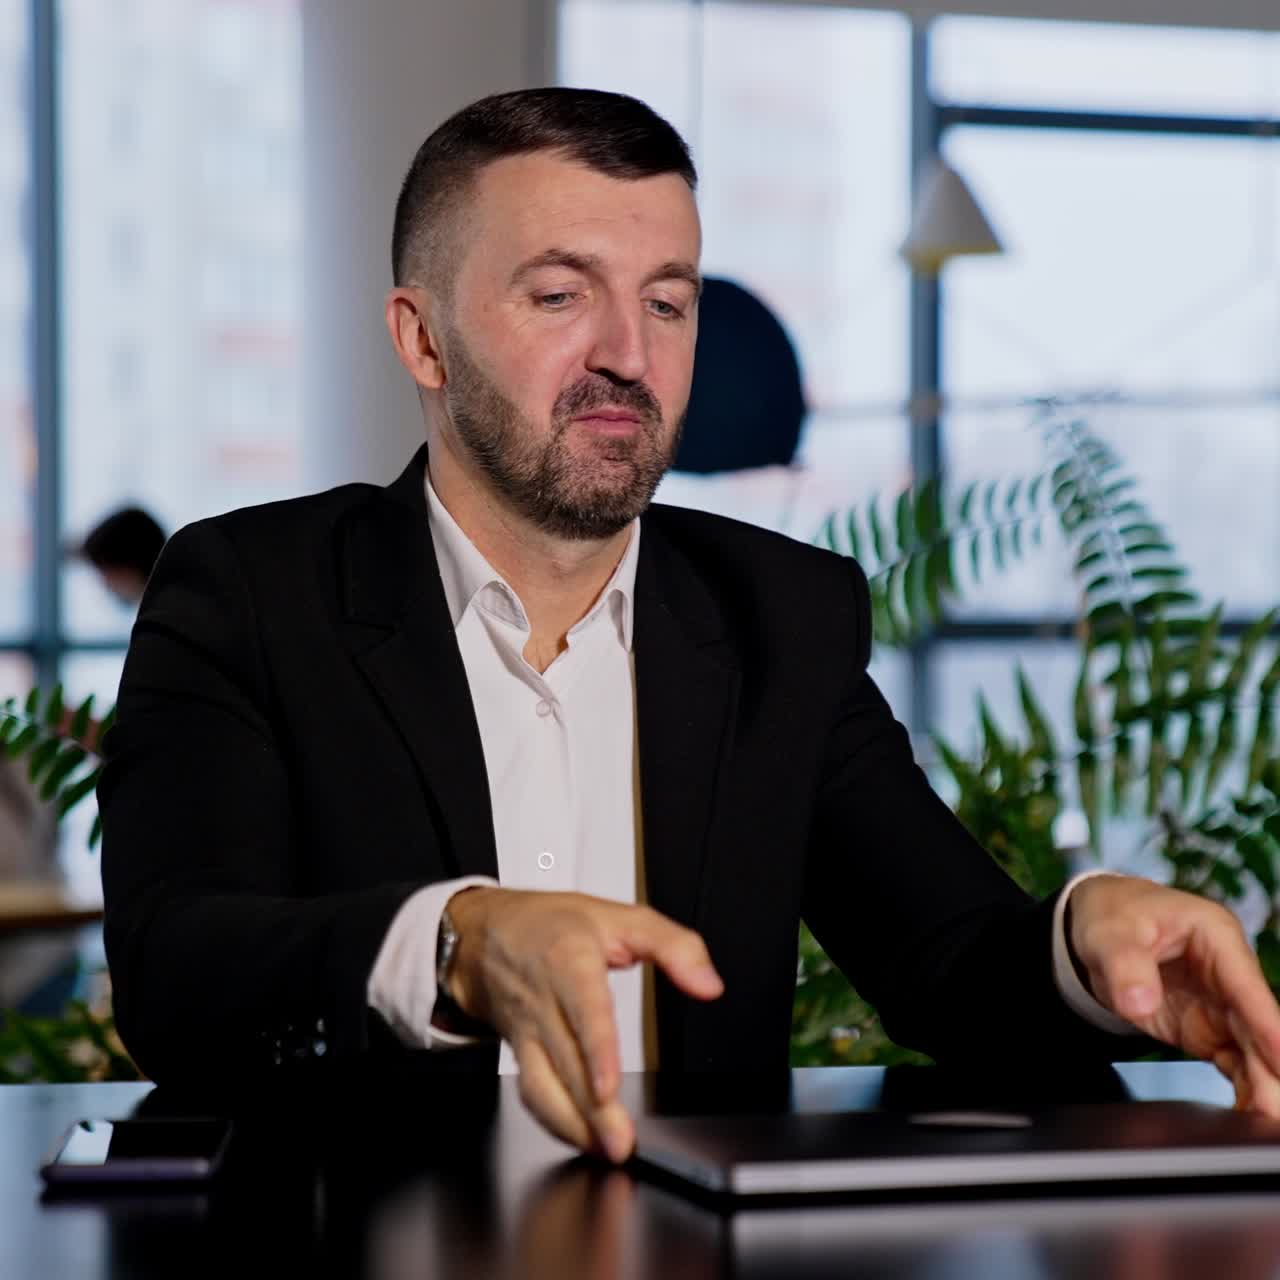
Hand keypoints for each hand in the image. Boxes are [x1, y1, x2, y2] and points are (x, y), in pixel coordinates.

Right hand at [444, 887, 722, 1161]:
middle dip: (590, 1108)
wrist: (483, 934)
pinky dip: (554, 1121)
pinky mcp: (519, 1052)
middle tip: (619, 1143)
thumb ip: (674, 946)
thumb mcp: (620, 915)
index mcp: (569, 959)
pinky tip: (581, 1137)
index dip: (595, 1050)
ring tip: (605, 1149)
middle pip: (565, 1060)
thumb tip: (708, 984)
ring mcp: (527, 1030)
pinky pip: (531, 1092)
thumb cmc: (550, 924)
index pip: (583, 1009)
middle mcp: (544, 1000)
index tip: (607, 1086)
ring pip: (542, 1085)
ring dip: (572, 1125)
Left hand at [1068, 874, 1279, 1114]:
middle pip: (1257, 1027)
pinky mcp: (1207, 1031)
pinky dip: (1243, 1090)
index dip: (1266, 1023)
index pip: (1246, 984)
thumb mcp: (1108, 932)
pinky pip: (1234, 1065)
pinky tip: (1250, 1118)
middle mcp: (1228, 974)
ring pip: (1252, 1052)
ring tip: (1264, 1121)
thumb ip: (1124, 965)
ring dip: (1262, 1087)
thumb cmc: (1112, 916)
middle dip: (1269, 1069)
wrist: (1096, 927)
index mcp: (1215, 935)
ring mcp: (1220, 1006)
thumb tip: (1139, 1002)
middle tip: (1271, 1108)